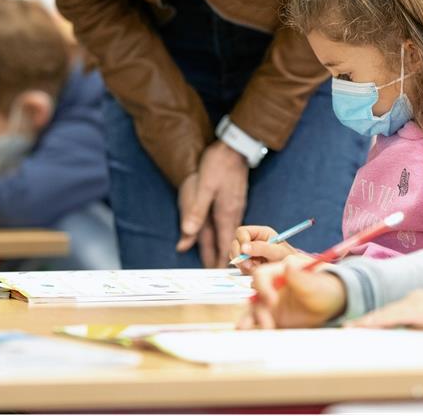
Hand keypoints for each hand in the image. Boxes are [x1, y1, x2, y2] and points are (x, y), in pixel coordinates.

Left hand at [177, 141, 248, 266]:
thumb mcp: (204, 188)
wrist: (236, 147)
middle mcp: (233, 213)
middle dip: (221, 257)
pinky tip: (223, 233)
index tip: (215, 275)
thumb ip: (196, 212)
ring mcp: (236, 206)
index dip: (219, 260)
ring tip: (219, 258)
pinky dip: (226, 234)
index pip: (224, 244)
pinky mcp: (235, 200)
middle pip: (227, 241)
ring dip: (224, 246)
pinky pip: (231, 223)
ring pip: (230, 233)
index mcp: (226, 213)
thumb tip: (187, 234)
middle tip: (215, 273)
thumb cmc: (219, 165)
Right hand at [229, 225, 298, 274]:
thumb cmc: (288, 258)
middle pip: (235, 244)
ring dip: (243, 264)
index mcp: (260, 233)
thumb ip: (261, 248)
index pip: (242, 232)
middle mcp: (253, 240)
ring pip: (235, 256)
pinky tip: (256, 271)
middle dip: (240, 256)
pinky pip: (239, 265)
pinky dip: (245, 270)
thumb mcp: (277, 252)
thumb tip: (244, 247)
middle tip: (249, 265)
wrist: (291, 272)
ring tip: (256, 268)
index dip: (241, 241)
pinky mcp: (248, 262)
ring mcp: (249, 252)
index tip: (245, 252)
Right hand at [238, 256, 346, 329]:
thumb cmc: (326, 287)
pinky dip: (252, 325)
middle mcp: (272, 284)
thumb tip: (288, 266)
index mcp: (281, 270)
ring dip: (250, 319)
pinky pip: (258, 320)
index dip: (263, 287)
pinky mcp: (272, 314)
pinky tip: (247, 331)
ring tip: (248, 329)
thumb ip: (301, 277)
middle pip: (256, 294)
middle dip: (258, 309)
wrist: (333, 303)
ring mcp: (271, 300)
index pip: (262, 275)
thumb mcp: (316, 283)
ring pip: (254, 308)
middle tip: (268, 324)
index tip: (272, 302)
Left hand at [346, 285, 422, 331]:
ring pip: (384, 314)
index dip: (376, 319)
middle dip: (366, 321)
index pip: (392, 312)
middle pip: (385, 312)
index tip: (361, 324)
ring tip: (349, 328)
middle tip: (347, 327)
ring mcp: (414, 303)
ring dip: (367, 322)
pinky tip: (365, 326)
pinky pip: (391, 317)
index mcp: (419, 301)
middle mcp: (413, 299)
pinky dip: (376, 322)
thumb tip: (412, 336)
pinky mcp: (417, 310)